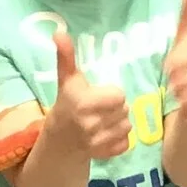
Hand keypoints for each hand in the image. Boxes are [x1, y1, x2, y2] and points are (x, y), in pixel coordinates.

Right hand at [47, 30, 131, 160]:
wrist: (59, 138)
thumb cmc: (67, 102)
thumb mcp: (67, 79)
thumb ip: (66, 56)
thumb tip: (59, 31)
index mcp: (83, 103)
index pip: (119, 96)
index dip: (112, 94)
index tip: (100, 95)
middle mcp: (90, 125)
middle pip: (125, 110)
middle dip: (116, 107)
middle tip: (102, 108)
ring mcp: (97, 142)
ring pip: (127, 126)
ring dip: (119, 122)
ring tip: (104, 120)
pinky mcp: (104, 155)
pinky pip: (126, 142)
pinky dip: (120, 139)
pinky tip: (106, 134)